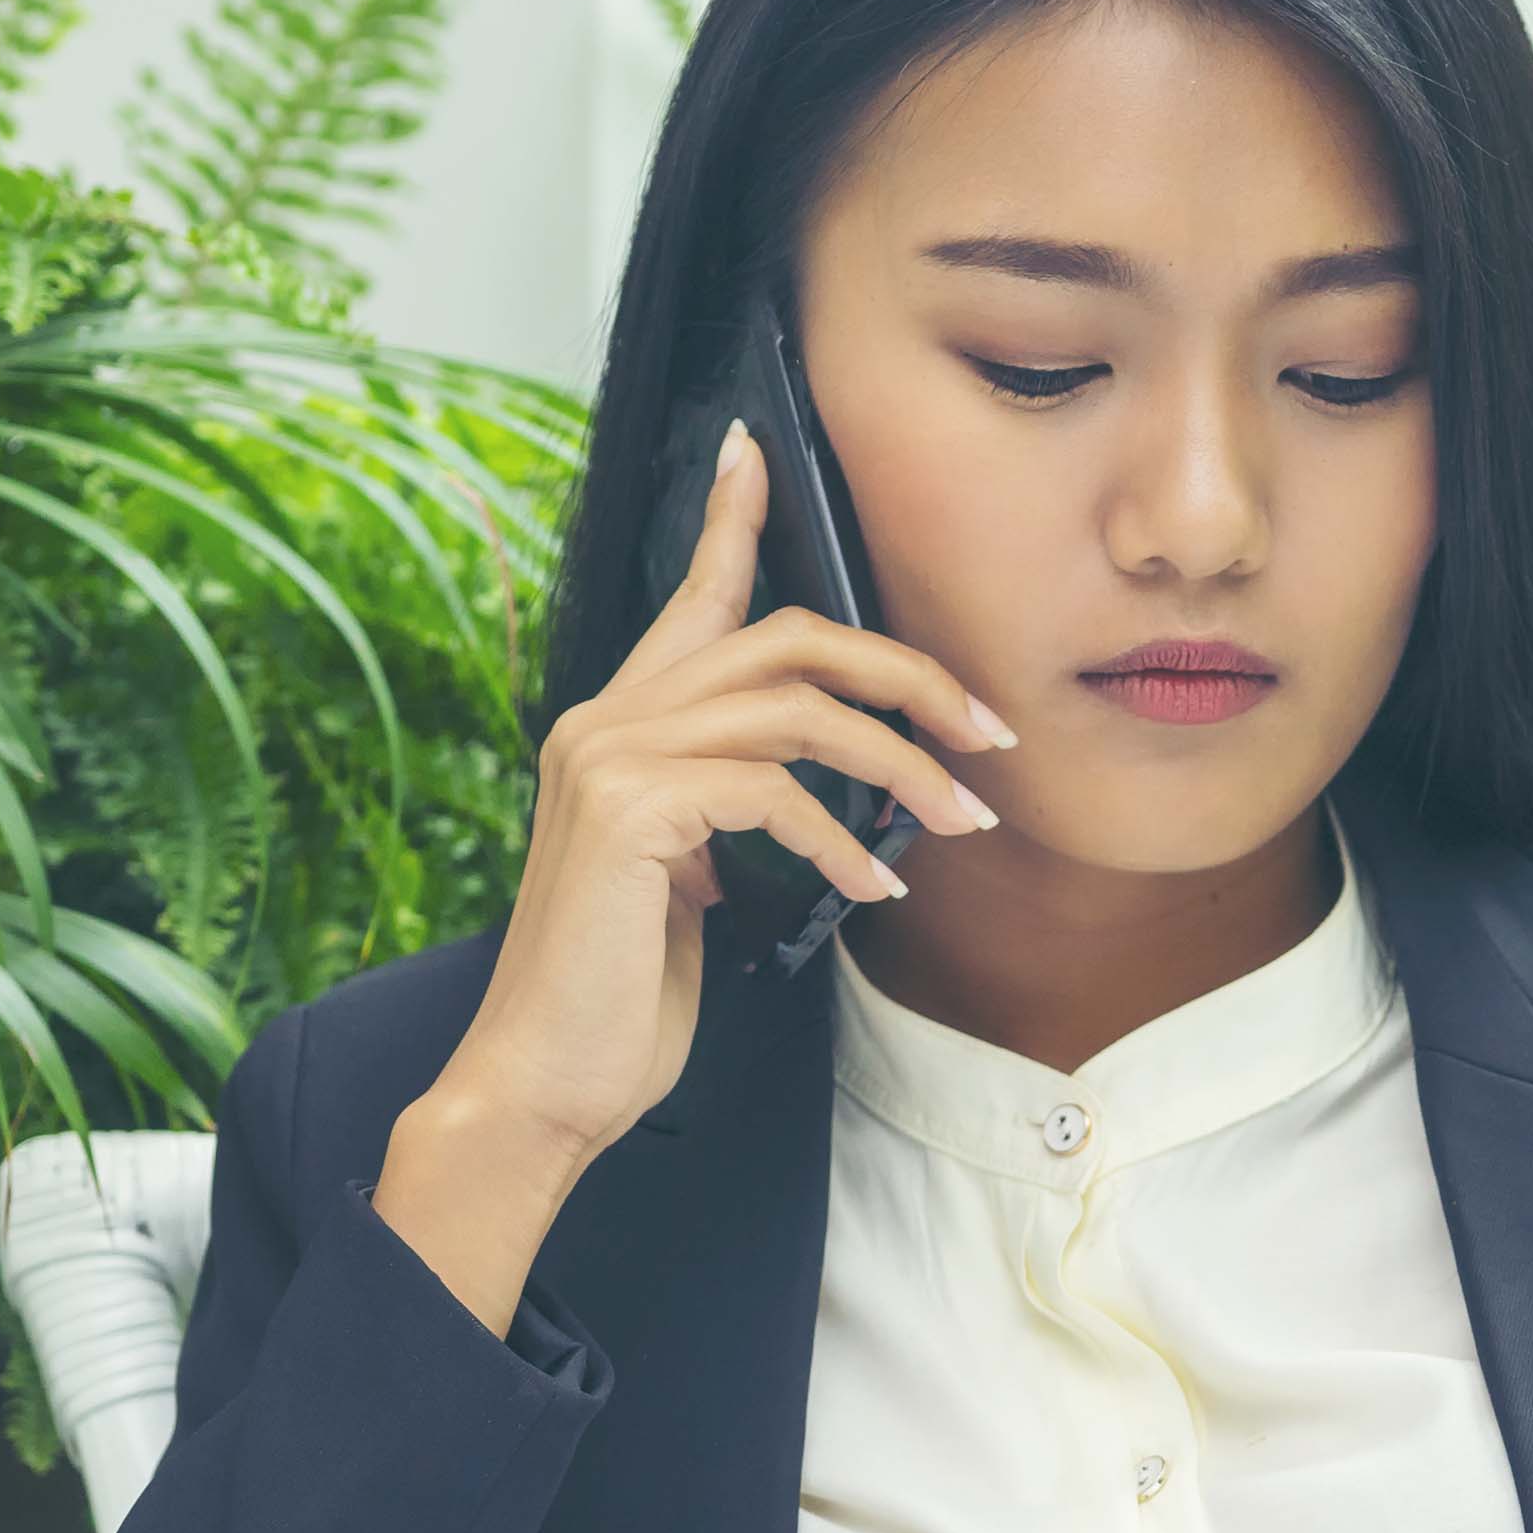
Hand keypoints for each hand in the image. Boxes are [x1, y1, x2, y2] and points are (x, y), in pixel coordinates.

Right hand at [378, 421, 1010, 1331]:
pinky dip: (842, 837)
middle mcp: (605, 719)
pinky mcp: (627, 808)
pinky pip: (774, 789)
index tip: (758, 449)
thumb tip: (807, 794)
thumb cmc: (619, 997)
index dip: (732, 518)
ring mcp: (608, 756)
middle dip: (905, 672)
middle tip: (988, 730)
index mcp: (620, 726)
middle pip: (785, 639)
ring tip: (964, 820)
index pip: (693, 597)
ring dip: (901, 763)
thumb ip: (727, 814)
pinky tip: (873, 887)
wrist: (545, 1082)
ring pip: (794, 706)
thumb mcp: (689, 885)